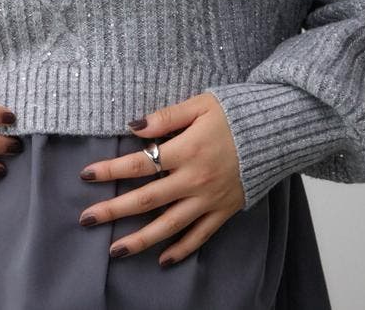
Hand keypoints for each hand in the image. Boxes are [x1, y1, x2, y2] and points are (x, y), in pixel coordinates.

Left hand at [77, 92, 245, 266]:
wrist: (278, 131)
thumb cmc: (236, 113)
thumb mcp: (200, 105)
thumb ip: (166, 117)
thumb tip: (132, 126)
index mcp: (186, 150)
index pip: (139, 164)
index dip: (110, 170)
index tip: (86, 175)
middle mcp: (195, 179)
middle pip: (147, 199)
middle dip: (114, 210)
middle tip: (86, 219)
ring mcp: (210, 199)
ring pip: (170, 225)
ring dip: (140, 239)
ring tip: (115, 250)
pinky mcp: (225, 210)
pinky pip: (200, 235)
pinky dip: (182, 249)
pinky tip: (163, 259)